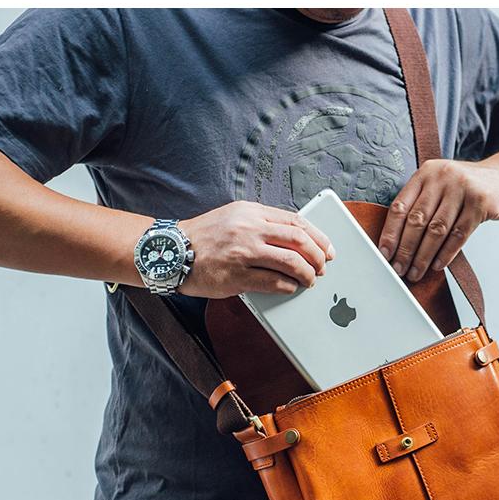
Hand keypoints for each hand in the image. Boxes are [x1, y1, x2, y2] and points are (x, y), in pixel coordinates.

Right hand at [177, 200, 334, 298]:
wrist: (170, 251)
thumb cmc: (204, 237)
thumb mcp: (234, 217)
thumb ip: (262, 224)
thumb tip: (296, 240)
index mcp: (251, 212)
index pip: (296, 221)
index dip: (318, 237)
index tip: (328, 248)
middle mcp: (249, 229)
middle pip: (298, 241)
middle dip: (317, 257)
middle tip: (323, 267)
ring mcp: (242, 252)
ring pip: (290, 262)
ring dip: (306, 274)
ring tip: (309, 280)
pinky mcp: (236, 276)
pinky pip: (273, 283)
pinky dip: (288, 287)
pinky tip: (291, 288)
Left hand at [378, 156, 498, 281]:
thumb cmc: (465, 189)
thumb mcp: (440, 187)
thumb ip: (420, 205)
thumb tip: (396, 244)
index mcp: (425, 174)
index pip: (400, 207)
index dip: (390, 233)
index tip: (384, 254)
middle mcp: (442, 177)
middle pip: (417, 220)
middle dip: (405, 250)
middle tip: (399, 269)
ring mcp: (463, 188)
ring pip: (437, 230)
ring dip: (424, 256)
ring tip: (416, 272)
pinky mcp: (481, 202)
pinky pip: (459, 234)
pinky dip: (446, 253)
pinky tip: (437, 265)